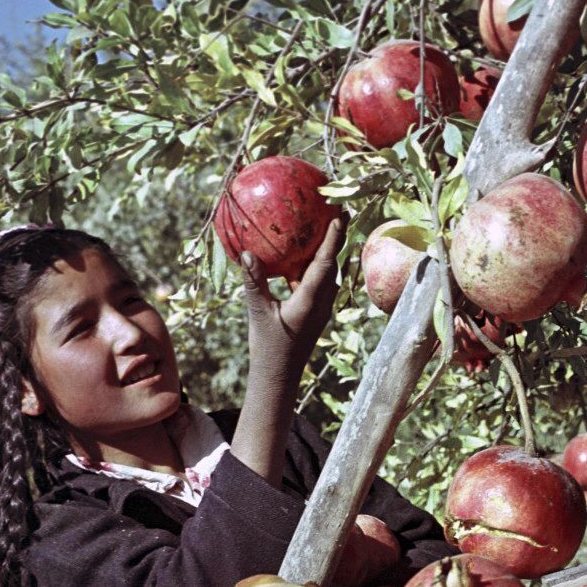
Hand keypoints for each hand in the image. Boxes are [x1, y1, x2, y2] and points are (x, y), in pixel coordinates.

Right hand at [230, 216, 345, 486]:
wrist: (279, 377)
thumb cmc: (268, 348)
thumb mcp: (258, 313)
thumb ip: (254, 282)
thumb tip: (247, 253)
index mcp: (310, 300)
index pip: (325, 263)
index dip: (334, 238)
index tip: (339, 214)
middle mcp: (321, 302)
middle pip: (333, 262)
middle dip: (338, 236)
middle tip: (340, 208)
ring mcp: (320, 307)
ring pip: (327, 272)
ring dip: (328, 249)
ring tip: (327, 225)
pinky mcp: (314, 312)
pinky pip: (317, 282)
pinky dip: (314, 264)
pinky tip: (303, 255)